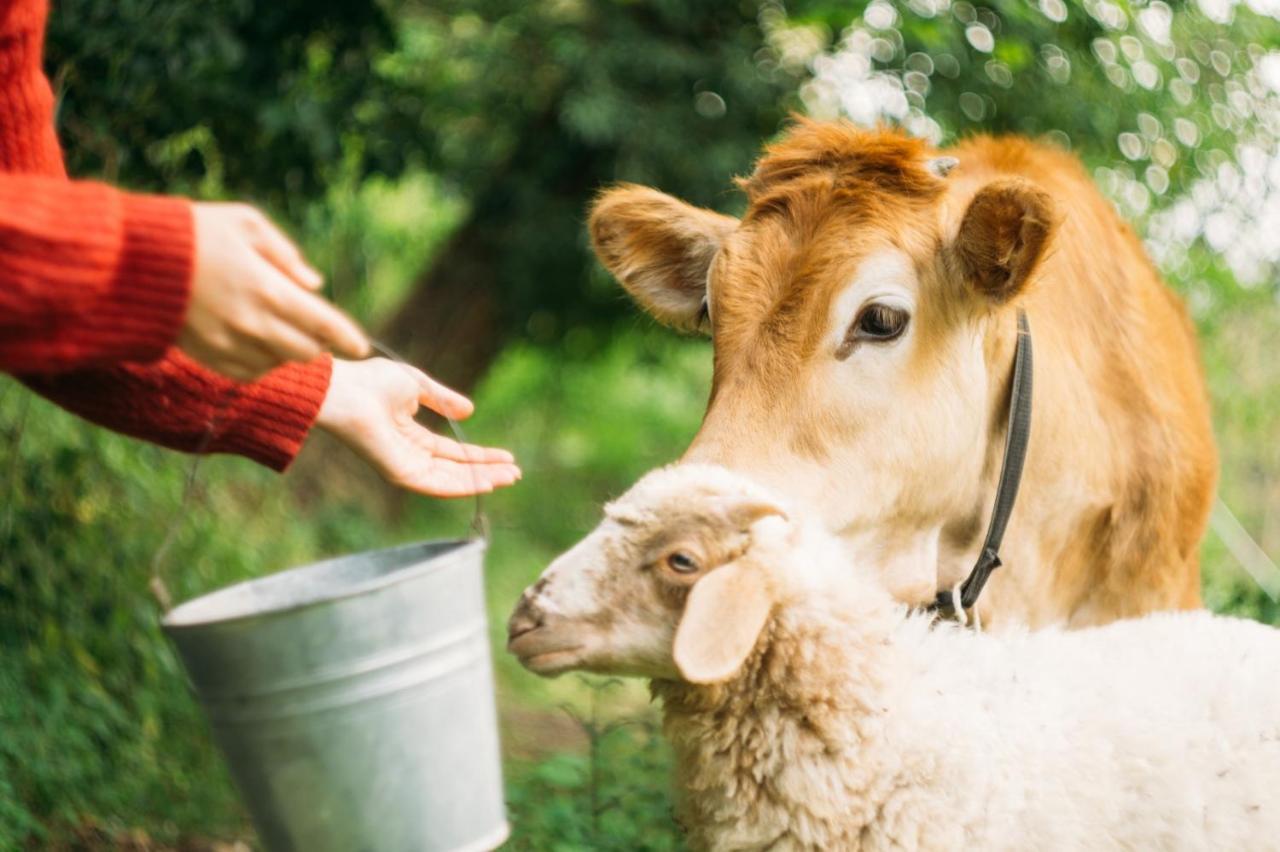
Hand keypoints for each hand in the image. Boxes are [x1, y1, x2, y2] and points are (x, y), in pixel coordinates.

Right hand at [178, 202, 369, 380]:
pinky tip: (254, 340)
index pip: (324, 325)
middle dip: (317, 342)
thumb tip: (314, 283)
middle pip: (306, 352)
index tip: (361, 346)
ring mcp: (229, 345)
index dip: (348, 338)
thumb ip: (285, 254)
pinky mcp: (209, 358)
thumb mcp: (245, 224)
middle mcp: (252, 324)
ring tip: (275, 325)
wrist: (128, 261)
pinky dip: (262, 362)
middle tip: (312, 326)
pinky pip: (251, 373)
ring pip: (280, 364)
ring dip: (288, 350)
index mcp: (267, 289)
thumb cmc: (192, 233)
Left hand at [316, 358, 520, 496]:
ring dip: (481, 480)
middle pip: (456, 469)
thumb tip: (470, 410)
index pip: (452, 451)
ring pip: (450, 479)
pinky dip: (462, 485)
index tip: (508, 456)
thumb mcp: (418, 385)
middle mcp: (409, 454)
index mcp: (410, 434)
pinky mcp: (400, 473)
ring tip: (509, 478)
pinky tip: (486, 483)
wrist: (344, 390)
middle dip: (486, 471)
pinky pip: (436, 484)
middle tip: (515, 473)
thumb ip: (443, 399)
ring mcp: (405, 466)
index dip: (480, 455)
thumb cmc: (371, 382)